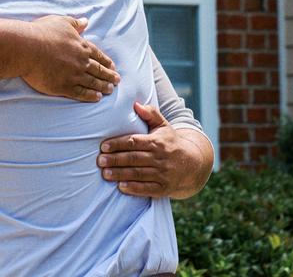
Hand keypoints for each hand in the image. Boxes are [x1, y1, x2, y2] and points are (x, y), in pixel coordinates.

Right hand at [20, 15, 120, 102]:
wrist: (27, 48)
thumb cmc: (42, 32)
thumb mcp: (61, 22)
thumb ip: (75, 23)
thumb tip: (86, 21)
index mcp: (81, 46)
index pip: (98, 55)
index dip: (106, 61)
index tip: (113, 66)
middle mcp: (81, 61)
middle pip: (98, 70)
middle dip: (109, 76)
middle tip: (117, 80)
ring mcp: (73, 75)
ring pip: (92, 82)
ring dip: (102, 86)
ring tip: (109, 90)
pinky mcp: (63, 87)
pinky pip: (81, 93)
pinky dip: (90, 96)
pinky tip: (96, 98)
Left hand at [97, 101, 213, 198]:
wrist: (193, 164)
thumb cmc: (171, 142)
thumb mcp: (164, 126)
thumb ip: (150, 114)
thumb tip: (135, 104)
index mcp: (157, 142)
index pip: (134, 142)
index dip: (118, 144)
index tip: (103, 146)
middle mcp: (160, 158)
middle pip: (133, 158)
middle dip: (115, 160)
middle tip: (99, 161)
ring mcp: (163, 174)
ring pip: (138, 174)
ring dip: (120, 174)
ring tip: (105, 174)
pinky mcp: (164, 188)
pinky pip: (147, 189)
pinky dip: (134, 188)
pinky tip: (121, 187)